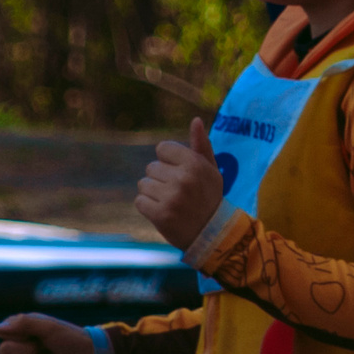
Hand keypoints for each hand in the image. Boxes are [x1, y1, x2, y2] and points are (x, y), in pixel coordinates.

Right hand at [0, 313, 96, 353]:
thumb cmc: (72, 340)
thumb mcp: (50, 327)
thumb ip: (25, 323)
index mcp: (23, 333)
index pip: (4, 335)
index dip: (22, 336)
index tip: (39, 335)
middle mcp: (22, 350)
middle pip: (5, 352)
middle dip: (30, 351)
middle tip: (48, 349)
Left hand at [138, 117, 228, 251]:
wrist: (213, 234)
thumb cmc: (209, 197)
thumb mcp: (211, 170)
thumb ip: (201, 145)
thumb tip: (195, 120)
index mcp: (195, 163)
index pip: (162, 148)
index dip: (169, 161)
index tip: (181, 174)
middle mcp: (183, 178)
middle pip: (151, 167)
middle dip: (161, 179)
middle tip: (178, 193)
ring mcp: (171, 197)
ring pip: (143, 184)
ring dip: (153, 193)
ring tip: (171, 202)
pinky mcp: (160, 214)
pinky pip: (139, 201)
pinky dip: (148, 207)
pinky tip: (163, 212)